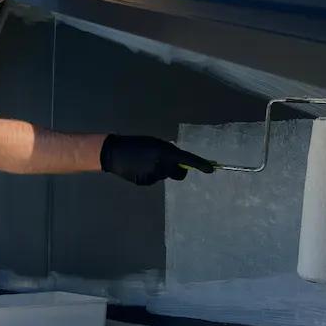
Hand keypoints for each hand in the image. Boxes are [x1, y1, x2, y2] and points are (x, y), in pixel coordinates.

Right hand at [100, 135, 214, 184]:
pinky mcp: (145, 182)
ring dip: (160, 170)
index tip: (211, 169)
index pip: (187, 160)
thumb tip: (178, 160)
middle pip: (178, 173)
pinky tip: (139, 168)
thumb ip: (167, 151)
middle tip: (166, 162)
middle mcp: (161, 165)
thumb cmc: (136, 143)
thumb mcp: (154, 143)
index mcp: (165, 152)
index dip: (200, 164)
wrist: (114, 153)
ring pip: (164, 175)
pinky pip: (154, 179)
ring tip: (145, 162)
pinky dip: (150, 174)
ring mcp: (153, 175)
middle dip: (176, 170)